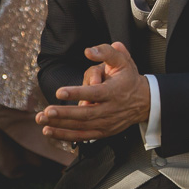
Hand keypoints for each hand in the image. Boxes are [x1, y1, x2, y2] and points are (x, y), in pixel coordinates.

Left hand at [36, 42, 150, 141]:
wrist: (145, 101)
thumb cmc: (129, 78)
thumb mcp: (123, 61)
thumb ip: (106, 52)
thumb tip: (88, 51)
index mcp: (114, 91)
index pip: (95, 93)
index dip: (77, 93)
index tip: (60, 92)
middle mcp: (111, 109)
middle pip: (86, 114)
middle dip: (65, 114)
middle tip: (47, 111)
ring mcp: (107, 122)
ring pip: (82, 126)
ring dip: (61, 125)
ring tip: (43, 121)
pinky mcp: (103, 132)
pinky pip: (83, 136)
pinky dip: (65, 135)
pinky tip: (50, 131)